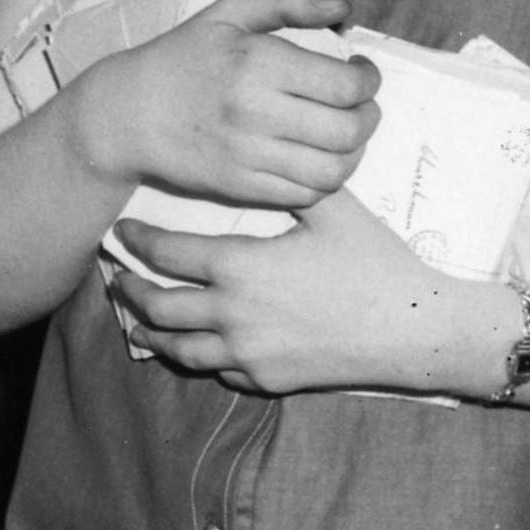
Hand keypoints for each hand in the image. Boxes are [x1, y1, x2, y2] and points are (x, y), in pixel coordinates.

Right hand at [68, 0, 378, 209]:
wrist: (127, 113)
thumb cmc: (181, 57)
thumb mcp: (228, 13)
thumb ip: (287, 1)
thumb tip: (342, 7)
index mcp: (258, 62)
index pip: (347, 85)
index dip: (369, 80)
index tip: (361, 72)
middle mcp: (257, 111)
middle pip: (349, 130)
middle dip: (369, 116)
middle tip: (360, 105)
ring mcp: (249, 155)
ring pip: (334, 170)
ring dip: (353, 153)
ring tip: (344, 135)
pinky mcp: (240, 187)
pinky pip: (305, 194)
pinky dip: (324, 179)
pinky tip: (316, 158)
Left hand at [109, 194, 503, 396]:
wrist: (411, 327)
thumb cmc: (373, 262)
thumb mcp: (332, 209)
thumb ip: (292, 181)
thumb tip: (272, 150)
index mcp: (240, 267)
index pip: (168, 254)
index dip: (138, 243)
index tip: (123, 233)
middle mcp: (232, 315)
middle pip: (160, 307)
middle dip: (132, 292)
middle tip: (119, 281)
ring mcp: (248, 354)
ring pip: (180, 349)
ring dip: (153, 334)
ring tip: (138, 324)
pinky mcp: (268, 380)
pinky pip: (220, 372)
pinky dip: (200, 359)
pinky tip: (195, 348)